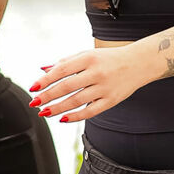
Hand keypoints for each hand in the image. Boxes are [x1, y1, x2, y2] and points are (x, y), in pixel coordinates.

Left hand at [29, 47, 152, 122]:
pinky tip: (63, 119)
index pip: (62, 70)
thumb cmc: (110, 58)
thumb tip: (43, 70)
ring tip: (45, 112)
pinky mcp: (112, 100)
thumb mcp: (88, 55)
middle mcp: (97, 72)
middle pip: (67, 86)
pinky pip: (91, 111)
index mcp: (89, 58)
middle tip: (35, 102)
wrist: (140, 62)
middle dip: (48, 96)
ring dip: (58, 108)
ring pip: (76, 101)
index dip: (46, 80)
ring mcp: (105, 87)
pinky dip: (75, 116)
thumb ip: (66, 62)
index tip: (33, 87)